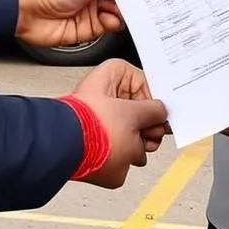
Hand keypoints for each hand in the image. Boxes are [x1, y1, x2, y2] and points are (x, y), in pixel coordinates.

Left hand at [71, 59, 168, 188]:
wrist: (65, 149)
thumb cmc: (90, 123)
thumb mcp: (134, 114)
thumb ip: (154, 111)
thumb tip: (161, 114)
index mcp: (112, 74)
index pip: (145, 82)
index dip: (156, 100)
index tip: (163, 113)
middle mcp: (105, 92)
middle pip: (139, 108)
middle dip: (148, 124)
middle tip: (152, 132)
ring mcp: (101, 116)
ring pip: (131, 129)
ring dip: (140, 141)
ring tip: (139, 146)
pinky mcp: (97, 137)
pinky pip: (120, 144)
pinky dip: (126, 152)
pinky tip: (127, 155)